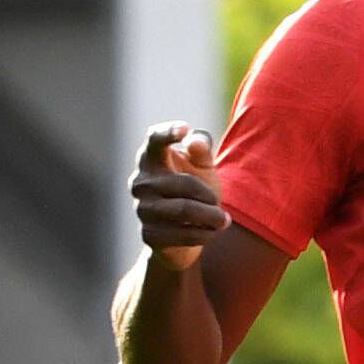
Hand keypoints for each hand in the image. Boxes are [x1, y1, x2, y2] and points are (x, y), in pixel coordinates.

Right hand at [133, 126, 224, 268]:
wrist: (184, 232)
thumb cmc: (194, 189)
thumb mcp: (202, 167)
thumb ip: (201, 152)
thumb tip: (195, 142)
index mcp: (151, 158)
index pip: (154, 140)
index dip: (167, 133)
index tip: (184, 129)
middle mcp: (140, 182)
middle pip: (185, 183)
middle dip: (209, 195)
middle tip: (220, 203)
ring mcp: (142, 209)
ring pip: (184, 210)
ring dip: (211, 216)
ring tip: (223, 220)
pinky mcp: (148, 235)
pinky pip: (184, 234)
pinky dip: (205, 233)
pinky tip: (211, 232)